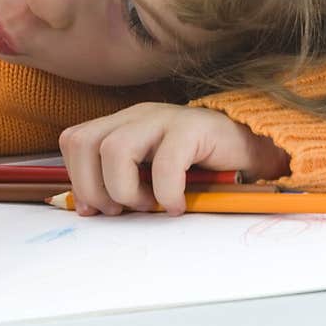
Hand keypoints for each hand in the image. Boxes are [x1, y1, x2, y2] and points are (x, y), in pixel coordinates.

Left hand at [58, 102, 290, 215]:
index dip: (78, 177)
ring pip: (114, 148)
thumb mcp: (150, 178)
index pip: (74, 140)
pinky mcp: (193, 128)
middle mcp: (137, 116)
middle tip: (120, 209)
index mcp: (122, 125)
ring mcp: (164, 118)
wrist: (251, 155)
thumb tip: (88, 209)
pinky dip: (165, 192)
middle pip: (84, 142)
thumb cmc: (199, 171)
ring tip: (149, 204)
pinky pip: (165, 161)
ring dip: (125, 189)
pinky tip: (178, 204)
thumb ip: (120, 185)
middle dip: (92, 186)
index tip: (96, 208)